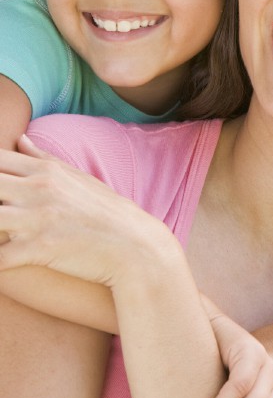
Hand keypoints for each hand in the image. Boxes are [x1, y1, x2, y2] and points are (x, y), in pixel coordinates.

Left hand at [0, 136, 178, 286]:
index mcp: (45, 171)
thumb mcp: (79, 178)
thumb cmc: (108, 213)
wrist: (135, 247)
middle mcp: (38, 189)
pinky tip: (4, 259)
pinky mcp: (39, 249)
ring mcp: (37, 219)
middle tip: (2, 212)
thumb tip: (20, 138)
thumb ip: (45, 158)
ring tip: (1, 235)